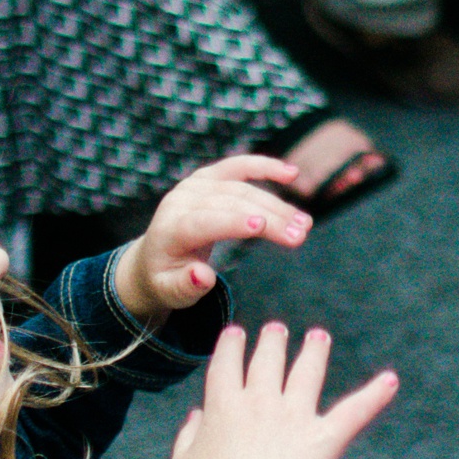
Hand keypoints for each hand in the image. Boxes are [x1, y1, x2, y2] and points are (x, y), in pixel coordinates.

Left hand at [114, 154, 315, 315]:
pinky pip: (239, 167)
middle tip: (301, 235)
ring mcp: (195, 185)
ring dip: (277, 204)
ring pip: (242, 189)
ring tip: (305, 223)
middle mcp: (182, 200)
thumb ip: (185, 285)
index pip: (204, 222)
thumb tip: (203, 276)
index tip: (263, 225)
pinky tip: (291, 173)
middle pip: (230, 204)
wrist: (153, 258)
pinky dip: (265, 167)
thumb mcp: (170, 292)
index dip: (233, 222)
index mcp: (170, 229)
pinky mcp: (208, 177)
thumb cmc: (166, 279)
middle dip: (269, 218)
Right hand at [170, 319, 396, 458]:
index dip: (232, 344)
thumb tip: (197, 415)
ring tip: (318, 337)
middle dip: (272, 340)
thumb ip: (189, 434)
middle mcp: (260, 402)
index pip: (227, 362)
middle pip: (268, 359)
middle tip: (276, 330)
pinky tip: (390, 380)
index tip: (236, 333)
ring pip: (307, 371)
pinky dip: (375, 394)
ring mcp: (294, 418)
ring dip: (313, 350)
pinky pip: (355, 411)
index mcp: (223, 405)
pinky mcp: (324, 439)